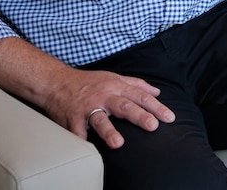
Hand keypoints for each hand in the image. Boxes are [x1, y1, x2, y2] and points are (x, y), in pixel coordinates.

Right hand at [0, 37, 175, 150]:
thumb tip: (157, 92)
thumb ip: (136, 84)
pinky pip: (76, 131)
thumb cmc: (89, 82)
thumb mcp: (114, 78)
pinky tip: (86, 149)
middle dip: (139, 115)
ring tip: (119, 143)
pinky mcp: (71, 119)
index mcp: (116, 87)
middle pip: (124, 105)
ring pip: (99, 119)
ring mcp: (87, 108)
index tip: (169, 117)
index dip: (156, 106)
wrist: (57, 82)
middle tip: (153, 126)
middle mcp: (103, 96)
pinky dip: (80, 140)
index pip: (140, 96)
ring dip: (109, 131)